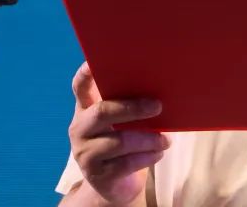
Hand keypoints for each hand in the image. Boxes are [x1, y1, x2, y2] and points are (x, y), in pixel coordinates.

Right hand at [68, 62, 168, 205]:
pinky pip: (125, 164)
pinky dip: (147, 157)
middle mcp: (80, 128)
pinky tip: (158, 154)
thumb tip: (159, 89)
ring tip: (166, 140)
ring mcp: (85, 153)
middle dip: (133, 108)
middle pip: (102, 112)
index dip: (86, 73)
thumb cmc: (124, 142)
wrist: (114, 184)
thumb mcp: (123, 122)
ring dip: (147, 139)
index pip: (80, 87)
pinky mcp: (96, 175)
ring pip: (119, 141)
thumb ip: (129, 104)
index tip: (95, 61)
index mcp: (86, 109)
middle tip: (158, 106)